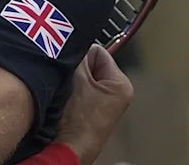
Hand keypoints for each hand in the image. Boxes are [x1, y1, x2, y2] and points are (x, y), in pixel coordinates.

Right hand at [55, 45, 132, 160]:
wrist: (68, 147)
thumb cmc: (77, 121)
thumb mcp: (76, 77)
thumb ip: (76, 55)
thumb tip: (71, 40)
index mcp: (121, 84)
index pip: (97, 51)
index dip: (81, 56)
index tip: (73, 67)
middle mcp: (117, 94)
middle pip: (90, 64)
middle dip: (77, 70)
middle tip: (70, 83)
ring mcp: (104, 104)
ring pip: (82, 77)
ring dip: (72, 82)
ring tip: (68, 95)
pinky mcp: (92, 111)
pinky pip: (79, 90)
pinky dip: (71, 93)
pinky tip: (67, 102)